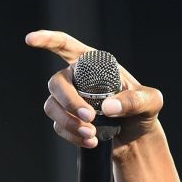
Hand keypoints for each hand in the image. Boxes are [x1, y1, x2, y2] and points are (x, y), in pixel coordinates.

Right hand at [27, 29, 164, 148]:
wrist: (136, 138)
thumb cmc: (144, 112)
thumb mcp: (151, 102)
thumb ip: (135, 101)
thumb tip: (107, 107)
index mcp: (95, 64)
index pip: (66, 46)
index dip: (47, 40)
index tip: (31, 40)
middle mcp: (78, 79)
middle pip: (57, 82)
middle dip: (69, 101)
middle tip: (90, 118)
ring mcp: (69, 100)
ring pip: (52, 105)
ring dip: (69, 121)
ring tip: (92, 134)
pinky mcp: (67, 119)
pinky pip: (58, 125)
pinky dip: (72, 134)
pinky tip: (90, 141)